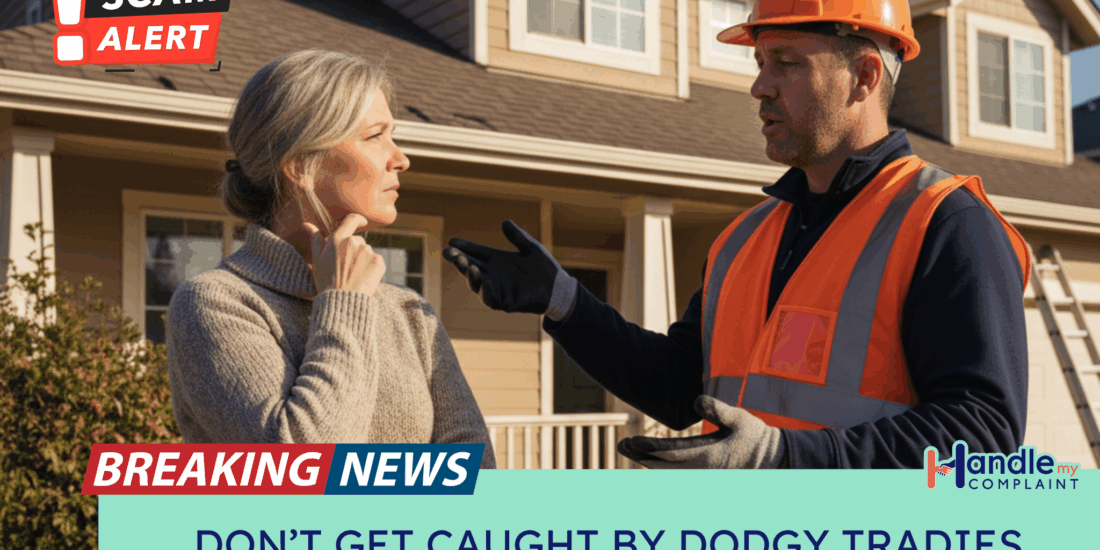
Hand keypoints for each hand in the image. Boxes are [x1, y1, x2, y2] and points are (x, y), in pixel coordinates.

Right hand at [303, 214, 385, 295]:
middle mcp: (354, 242)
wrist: (342, 301)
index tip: (361, 221)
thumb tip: (307, 224)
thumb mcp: (317, 259)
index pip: (352, 220)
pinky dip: (371, 267)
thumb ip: (315, 239)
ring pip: (366, 251)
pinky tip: (362, 278)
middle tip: (346, 267)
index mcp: (338, 238)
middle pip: (357, 240)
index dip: (357, 219)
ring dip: (362, 259)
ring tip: (353, 275)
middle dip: (353, 250)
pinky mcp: (378, 261)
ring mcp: (368, 251)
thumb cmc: (326, 281)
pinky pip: (376, 260)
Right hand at [443, 220, 575, 317]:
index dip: (464, 247)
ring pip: (476, 283)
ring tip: (466, 264)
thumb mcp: (531, 247)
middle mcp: (493, 274)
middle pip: (470, 267)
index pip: (475, 252)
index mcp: (497, 260)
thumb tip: (505, 222)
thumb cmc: (545, 267)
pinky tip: (481, 278)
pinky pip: (489, 297)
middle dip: (458, 260)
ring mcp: (497, 289)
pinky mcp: (504, 302)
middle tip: (449, 252)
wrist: (558, 288)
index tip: (452, 241)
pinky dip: (484, 288)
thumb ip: (518, 236)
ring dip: (469, 275)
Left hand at [617, 395, 785, 468]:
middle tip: (622, 445)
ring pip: (669, 472)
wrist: (776, 461)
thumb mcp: (741, 418)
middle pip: (664, 466)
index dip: (649, 449)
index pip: (671, 454)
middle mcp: (703, 470)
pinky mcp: (708, 476)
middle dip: (641, 456)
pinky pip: (679, 474)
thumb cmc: (758, 438)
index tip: (631, 442)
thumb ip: (718, 409)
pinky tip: (653, 461)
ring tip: (631, 450)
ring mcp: (705, 476)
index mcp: (709, 457)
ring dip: (649, 462)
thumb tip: (695, 401)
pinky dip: (664, 468)